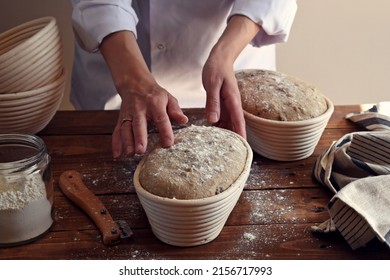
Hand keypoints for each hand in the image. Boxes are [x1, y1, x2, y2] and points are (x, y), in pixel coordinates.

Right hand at [112, 81, 187, 157]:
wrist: (134, 83)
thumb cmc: (154, 94)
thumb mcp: (168, 98)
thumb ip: (175, 110)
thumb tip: (184, 120)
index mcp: (155, 104)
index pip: (161, 118)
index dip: (165, 131)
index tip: (168, 144)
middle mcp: (139, 108)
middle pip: (138, 124)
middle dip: (139, 137)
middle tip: (140, 150)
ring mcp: (128, 114)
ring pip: (126, 128)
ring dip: (127, 142)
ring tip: (130, 154)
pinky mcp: (121, 118)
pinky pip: (117, 131)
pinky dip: (116, 143)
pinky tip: (117, 155)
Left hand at [202, 15, 261, 138]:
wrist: (219, 59)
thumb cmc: (216, 70)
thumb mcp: (212, 85)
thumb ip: (213, 102)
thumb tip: (213, 120)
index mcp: (233, 101)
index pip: (238, 121)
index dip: (241, 134)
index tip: (243, 147)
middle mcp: (232, 105)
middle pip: (235, 125)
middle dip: (235, 139)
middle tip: (231, 154)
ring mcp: (227, 106)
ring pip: (228, 124)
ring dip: (226, 134)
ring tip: (221, 149)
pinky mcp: (222, 105)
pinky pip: (222, 119)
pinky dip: (219, 127)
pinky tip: (213, 135)